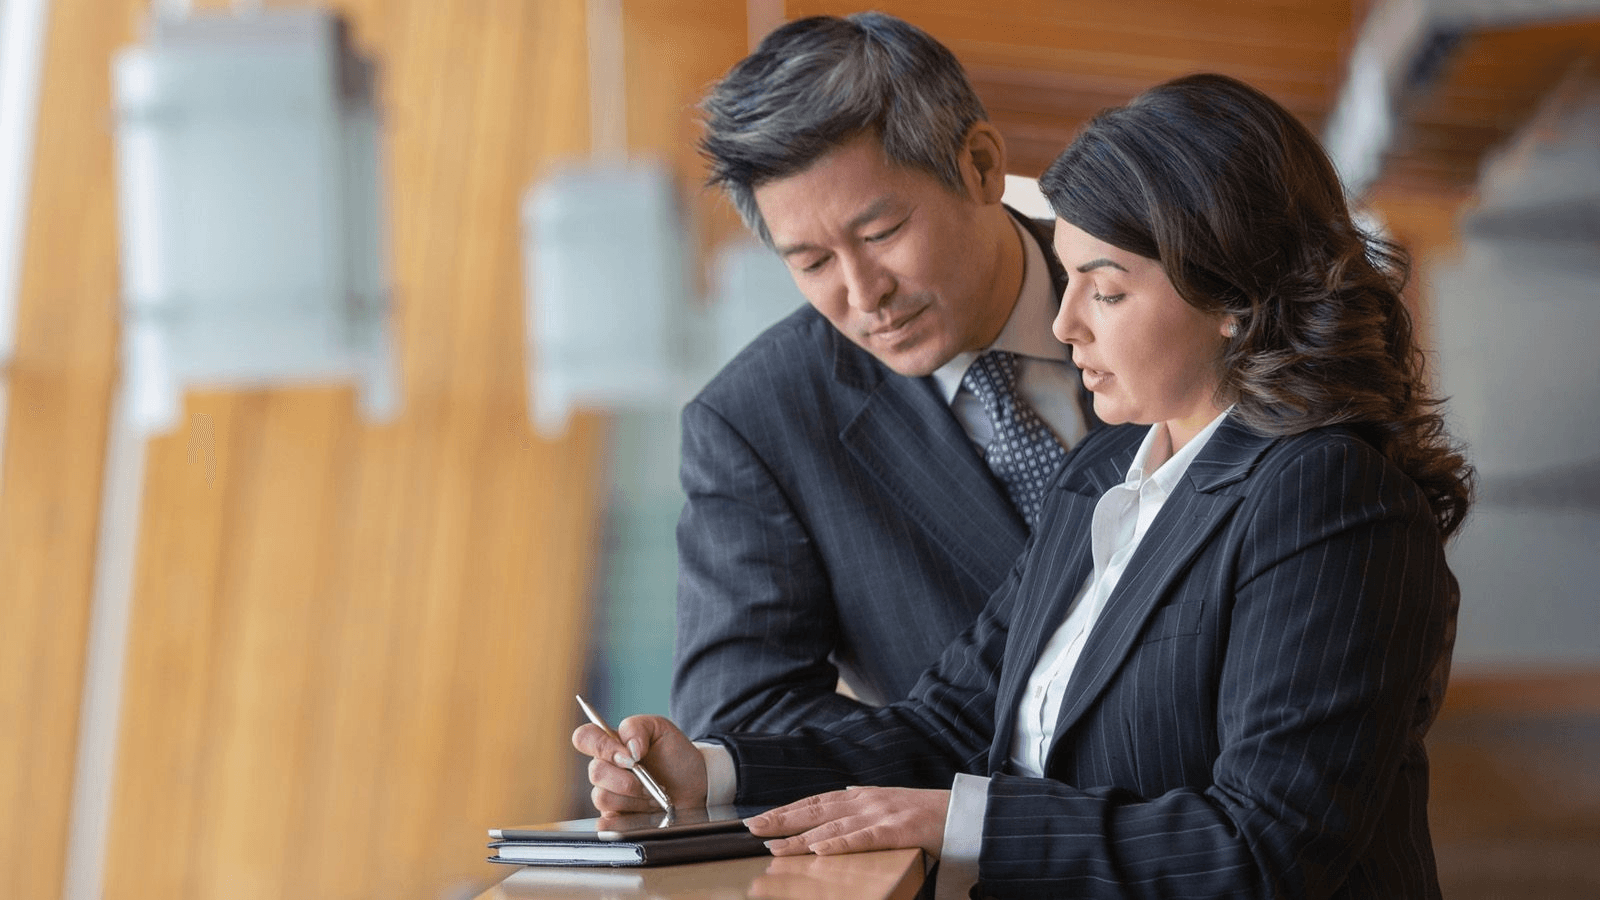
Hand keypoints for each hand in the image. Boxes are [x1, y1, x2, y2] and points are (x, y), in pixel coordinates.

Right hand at [570, 714, 707, 813]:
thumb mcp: (661, 729)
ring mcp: (610, 794)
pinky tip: (643, 813)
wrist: (696, 784)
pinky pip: (605, 824)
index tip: (628, 756)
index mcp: (611, 744)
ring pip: (602, 798)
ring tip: (653, 796)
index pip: (584, 738)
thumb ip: (637, 728)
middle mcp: (606, 769)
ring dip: (633, 798)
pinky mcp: (616, 819)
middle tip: (649, 780)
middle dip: (627, 779)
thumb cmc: (676, 755)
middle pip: (595, 772)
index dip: (600, 746)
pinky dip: (624, 819)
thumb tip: (628, 748)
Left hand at [744, 786, 949, 857]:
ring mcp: (882, 814)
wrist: (963, 812)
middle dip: (782, 820)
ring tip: (775, 847)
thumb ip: (862, 804)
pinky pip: (864, 838)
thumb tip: (839, 800)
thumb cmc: (925, 813)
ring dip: (800, 838)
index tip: (759, 819)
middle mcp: (866, 801)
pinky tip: (819, 850)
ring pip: (833, 827)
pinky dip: (840, 844)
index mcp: (862, 796)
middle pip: (816, 811)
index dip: (786, 810)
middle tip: (752, 830)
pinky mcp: (898, 830)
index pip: (815, 802)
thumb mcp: (888, 803)